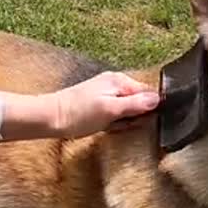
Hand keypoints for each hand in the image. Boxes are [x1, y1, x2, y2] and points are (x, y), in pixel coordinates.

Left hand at [0, 71, 159, 141]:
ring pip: (128, 110)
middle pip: (139, 102)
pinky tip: (104, 126)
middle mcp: (115, 83)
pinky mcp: (99, 103)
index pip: (148, 93)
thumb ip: (136, 104)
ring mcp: (107, 93)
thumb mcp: (112, 110)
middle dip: (134, 117)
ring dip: (123, 121)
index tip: (138, 120)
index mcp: (120, 81)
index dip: (148, 109)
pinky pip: (117, 114)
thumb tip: (158, 99)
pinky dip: (114, 122)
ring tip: (109, 125)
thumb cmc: (78, 114)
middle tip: (120, 124)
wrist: (49, 118)